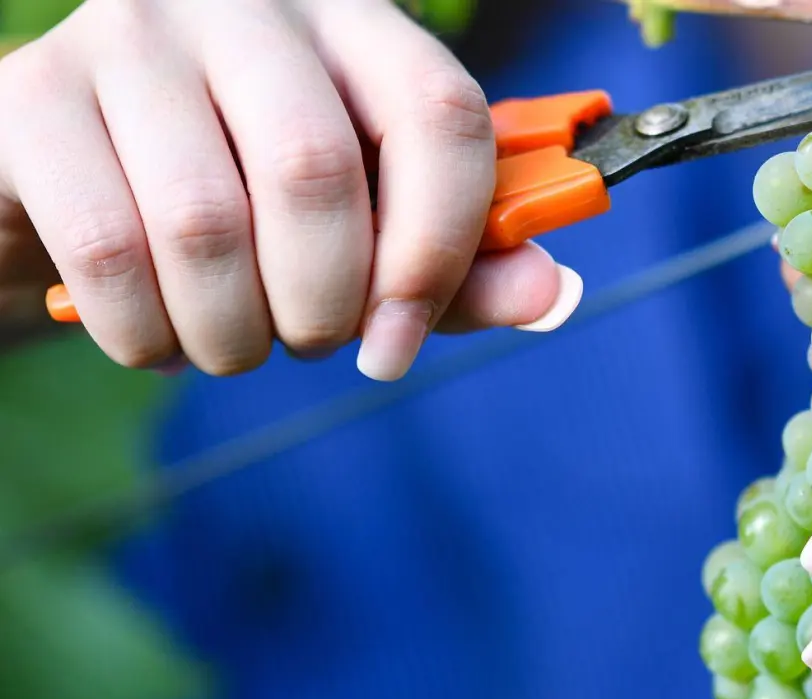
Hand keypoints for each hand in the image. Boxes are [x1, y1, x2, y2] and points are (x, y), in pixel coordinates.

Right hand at [0, 0, 580, 379]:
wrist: (80, 175)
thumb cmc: (253, 199)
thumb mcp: (370, 225)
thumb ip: (459, 262)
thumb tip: (551, 295)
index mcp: (358, 25)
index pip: (442, 118)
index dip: (441, 250)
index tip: (400, 341)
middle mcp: (246, 6)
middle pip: (317, 173)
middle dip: (324, 305)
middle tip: (310, 339)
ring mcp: (131, 38)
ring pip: (206, 224)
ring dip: (234, 333)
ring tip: (235, 343)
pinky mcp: (33, 96)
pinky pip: (109, 249)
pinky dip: (145, 333)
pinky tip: (162, 336)